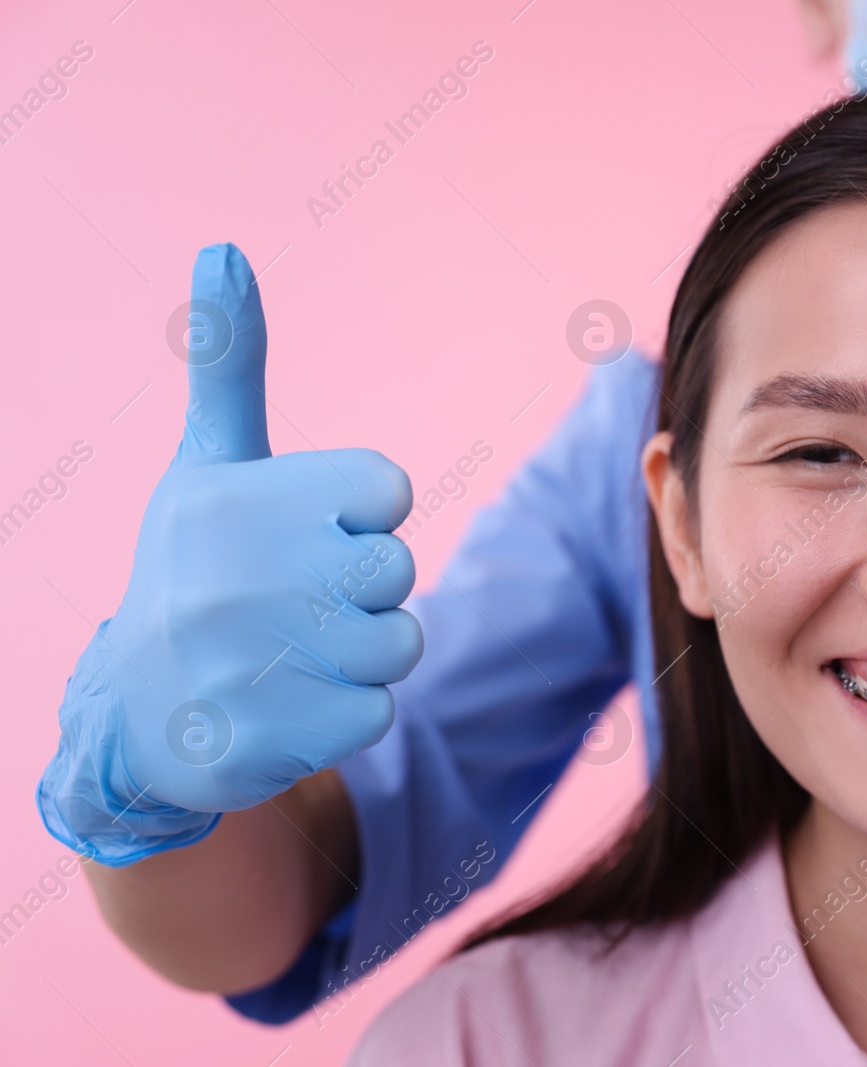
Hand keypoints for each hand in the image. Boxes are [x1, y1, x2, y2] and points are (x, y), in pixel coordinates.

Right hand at [37, 244, 423, 865]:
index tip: (308, 532)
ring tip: (293, 653)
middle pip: (399, 569)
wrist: (140, 717)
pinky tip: (288, 704)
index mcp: (231, 501)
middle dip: (367, 588)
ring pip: (401, 643)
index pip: (387, 490)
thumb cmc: (194, 569)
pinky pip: (380, 712)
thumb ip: (227, 364)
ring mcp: (248, 666)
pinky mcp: (270, 742)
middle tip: (301, 601)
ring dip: (364, 652)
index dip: (363, 515)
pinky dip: (349, 712)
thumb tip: (222, 248)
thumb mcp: (208, 464)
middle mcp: (232, 580)